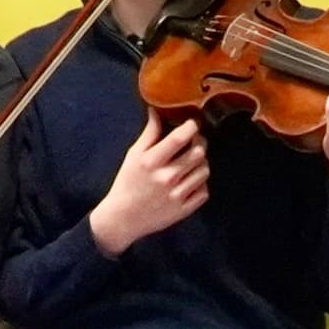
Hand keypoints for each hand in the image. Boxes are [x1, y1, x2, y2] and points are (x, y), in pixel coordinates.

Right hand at [90, 113, 209, 251]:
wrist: (123, 218)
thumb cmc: (127, 183)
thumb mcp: (133, 155)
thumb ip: (149, 133)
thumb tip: (157, 110)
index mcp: (151, 162)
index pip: (180, 138)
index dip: (191, 126)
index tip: (192, 124)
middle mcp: (167, 178)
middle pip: (198, 153)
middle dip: (199, 143)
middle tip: (195, 141)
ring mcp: (177, 195)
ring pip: (204, 171)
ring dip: (201, 163)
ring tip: (193, 162)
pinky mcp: (184, 210)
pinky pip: (204, 191)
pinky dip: (201, 184)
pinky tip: (191, 181)